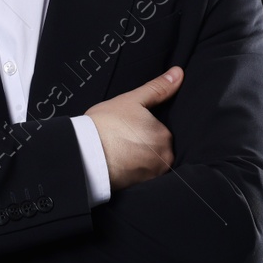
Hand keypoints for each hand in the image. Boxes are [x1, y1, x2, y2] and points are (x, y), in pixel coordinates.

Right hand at [83, 66, 183, 190]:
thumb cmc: (105, 125)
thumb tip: (179, 73)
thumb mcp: (132, 100)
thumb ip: (158, 88)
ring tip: (119, 152)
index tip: (129, 128)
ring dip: (138, 159)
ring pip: (149, 163)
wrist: (83, 154)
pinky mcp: (139, 188)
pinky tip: (119, 164)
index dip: (144, 128)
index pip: (160, 131)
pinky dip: (132, 171)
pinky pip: (140, 177)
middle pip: (157, 148)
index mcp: (165, 135)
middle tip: (122, 139)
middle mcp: (164, 158)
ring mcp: (152, 175)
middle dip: (143, 144)